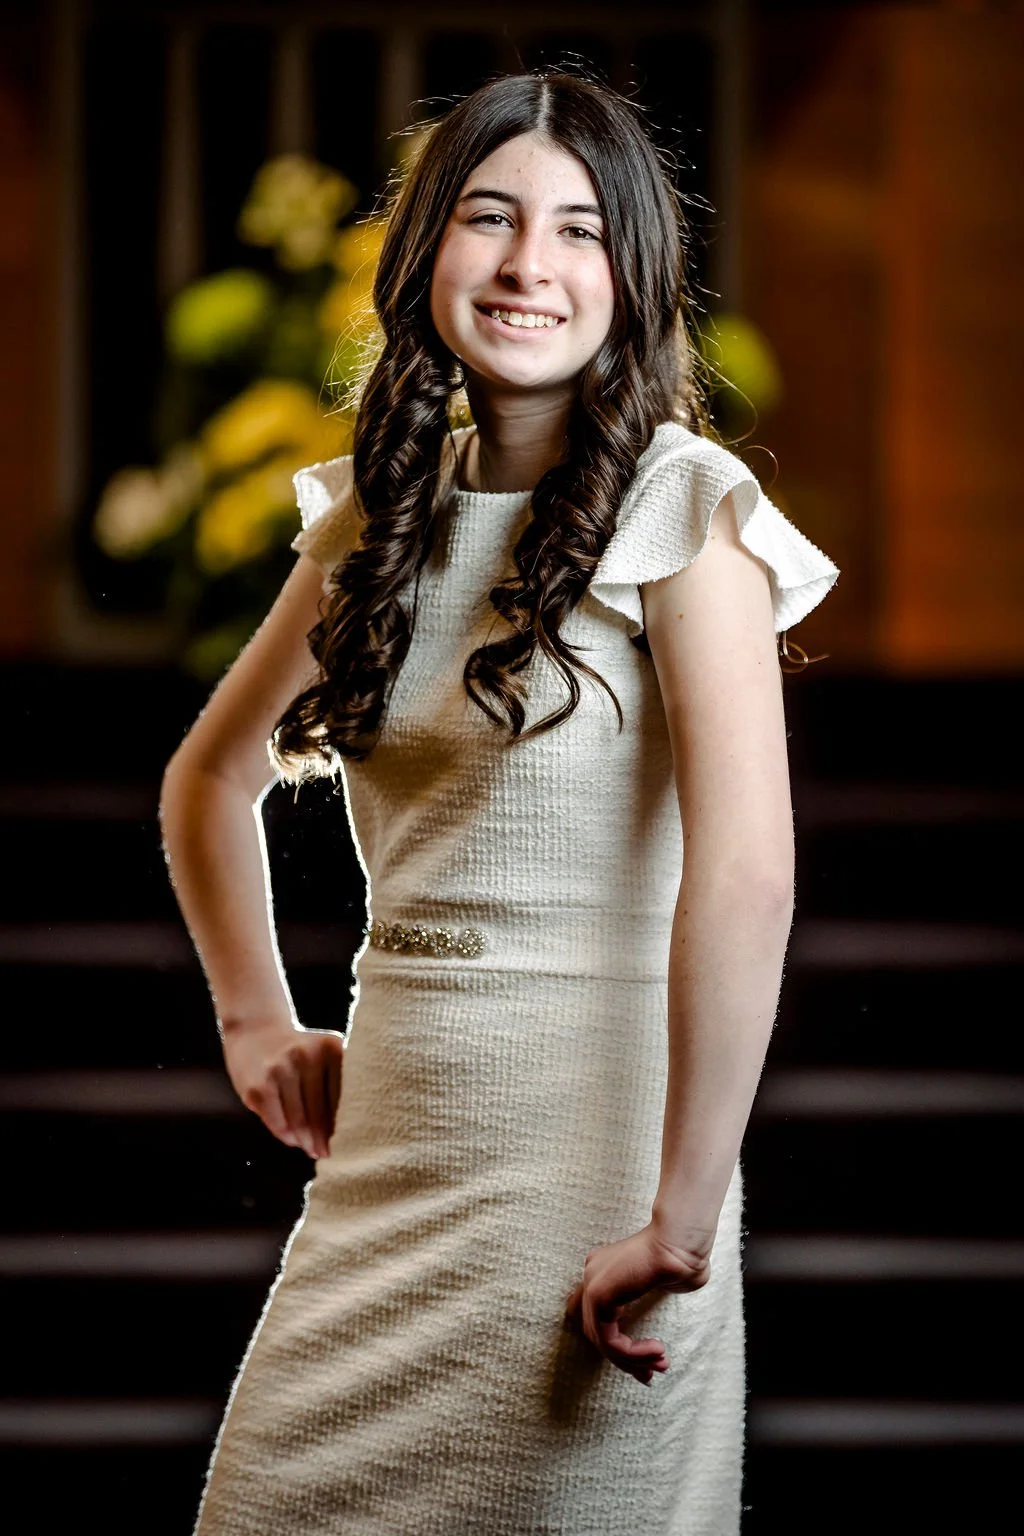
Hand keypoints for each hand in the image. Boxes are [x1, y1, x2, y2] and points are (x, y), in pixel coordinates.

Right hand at [221, 1018, 343, 1159]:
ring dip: (306, 1141)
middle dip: (323, 1138)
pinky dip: (287, 1136)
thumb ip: (334, 1083)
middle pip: (320, 1111)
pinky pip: (277, 1122)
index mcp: (330, 1048)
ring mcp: (279, 1070)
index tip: (349, 1141)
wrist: (254, 1029)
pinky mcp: (258, 1087)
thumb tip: (340, 1132)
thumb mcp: (320, 1054)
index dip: (345, 1123)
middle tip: (327, 1154)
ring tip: (312, 1150)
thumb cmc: (296, 1051)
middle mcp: (306, 1056)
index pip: (342, 1096)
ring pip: (298, 1121)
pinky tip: (293, 1140)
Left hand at [563, 1223, 711, 1384]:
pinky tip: (657, 1351)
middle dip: (626, 1359)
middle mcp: (593, 1274)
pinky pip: (608, 1341)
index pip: (594, 1316)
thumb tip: (653, 1329)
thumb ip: (649, 1301)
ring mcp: (592, 1283)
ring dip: (633, 1361)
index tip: (642, 1365)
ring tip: (660, 1364)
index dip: (615, 1344)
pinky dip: (632, 1354)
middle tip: (650, 1374)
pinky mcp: (598, 1295)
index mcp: (605, 1270)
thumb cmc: (683, 1258)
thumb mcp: (664, 1282)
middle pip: (596, 1332)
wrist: (681, 1243)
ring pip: (602, 1342)